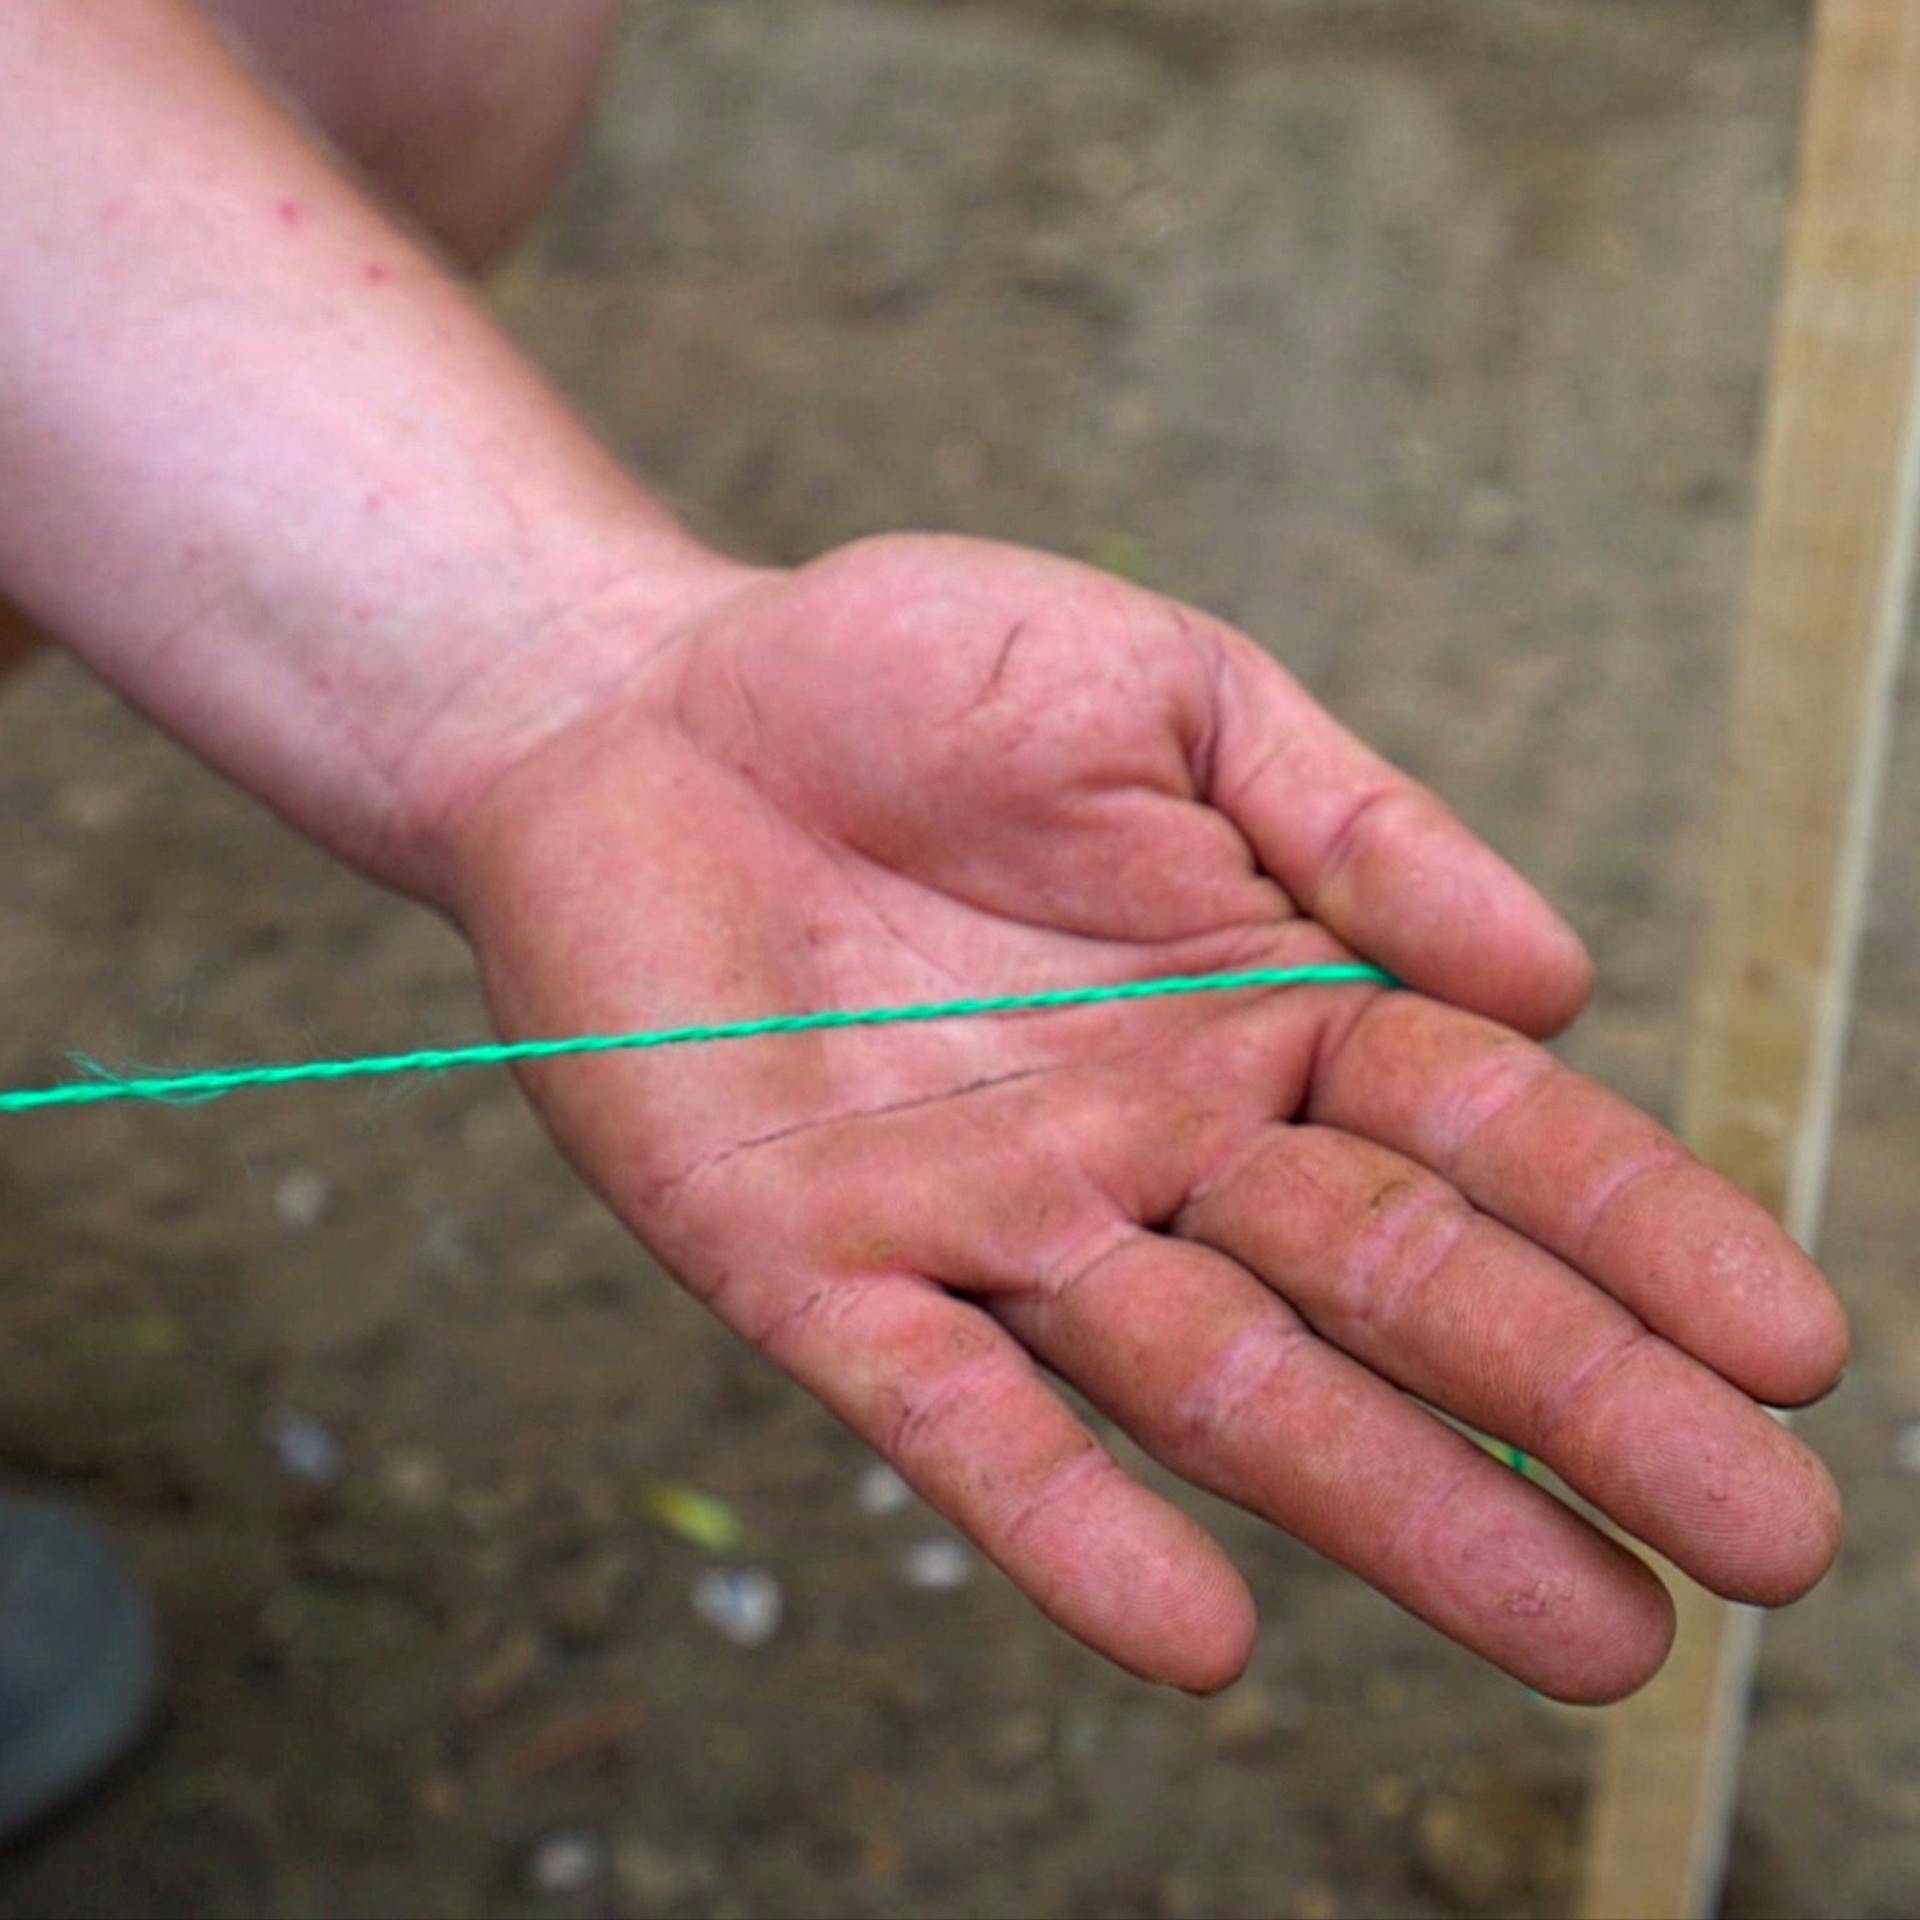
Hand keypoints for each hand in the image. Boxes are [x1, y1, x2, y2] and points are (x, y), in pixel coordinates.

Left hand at [446, 532, 1846, 1700]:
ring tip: (1578, 1631)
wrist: (640, 708)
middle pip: (1393, 1290)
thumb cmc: (901, 671)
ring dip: (1391, 1507)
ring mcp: (995, 1220)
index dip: (1639, 1233)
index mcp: (1257, 1000)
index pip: (1487, 1135)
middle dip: (1576, 1411)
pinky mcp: (822, 1270)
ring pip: (1218, 1385)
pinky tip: (1195, 1636)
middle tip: (1764, 1552)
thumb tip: (1561, 975)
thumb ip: (1350, 821)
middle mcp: (1154, 1140)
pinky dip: (1065, 1523)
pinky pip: (959, 1415)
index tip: (1796, 1347)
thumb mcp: (1162, 690)